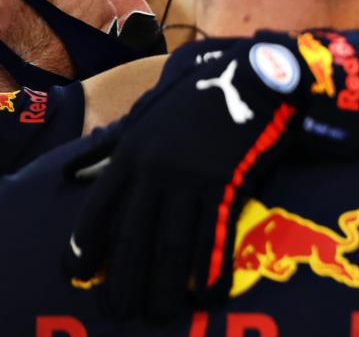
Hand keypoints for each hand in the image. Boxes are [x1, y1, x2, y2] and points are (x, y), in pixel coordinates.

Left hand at [63, 40, 303, 319]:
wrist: (252, 76)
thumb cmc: (201, 92)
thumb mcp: (148, 111)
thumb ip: (114, 143)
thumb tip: (75, 168)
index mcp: (131, 152)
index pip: (97, 210)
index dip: (85, 247)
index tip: (80, 275)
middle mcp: (154, 170)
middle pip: (132, 237)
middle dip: (124, 281)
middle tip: (121, 312)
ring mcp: (190, 178)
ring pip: (171, 244)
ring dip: (164, 287)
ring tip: (160, 315)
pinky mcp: (226, 183)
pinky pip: (214, 234)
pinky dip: (209, 268)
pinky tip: (207, 293)